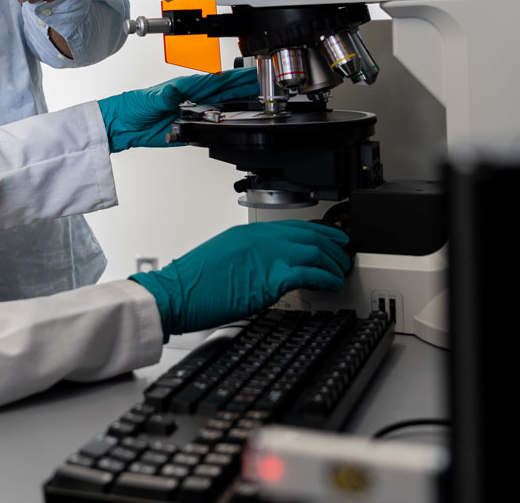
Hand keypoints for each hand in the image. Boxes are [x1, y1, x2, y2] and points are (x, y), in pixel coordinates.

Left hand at [97, 69, 256, 152]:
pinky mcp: (187, 128)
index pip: (216, 81)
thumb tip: (176, 91)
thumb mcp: (150, 99)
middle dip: (244, 87)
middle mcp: (190, 98)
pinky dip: (222, 123)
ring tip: (256, 97)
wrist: (122, 124)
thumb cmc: (133, 105)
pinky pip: (209, 126)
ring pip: (220, 107)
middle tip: (263, 82)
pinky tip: (235, 120)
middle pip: (224, 92)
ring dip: (238, 103)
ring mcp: (190, 113)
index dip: (235, 78)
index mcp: (185, 87)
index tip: (251, 74)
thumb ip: (165, 96)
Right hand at [130, 221, 350, 336]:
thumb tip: (268, 266)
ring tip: (339, 273)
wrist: (175, 294)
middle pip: (310, 234)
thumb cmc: (193, 283)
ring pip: (315, 250)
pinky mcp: (269, 279)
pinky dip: (327, 277)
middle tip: (343, 256)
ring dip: (333, 262)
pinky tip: (331, 284)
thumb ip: (249, 256)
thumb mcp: (223, 258)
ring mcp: (266, 257)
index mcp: (248, 233)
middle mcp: (260, 239)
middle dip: (332, 245)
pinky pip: (310, 273)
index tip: (331, 239)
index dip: (319, 232)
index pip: (293, 226)